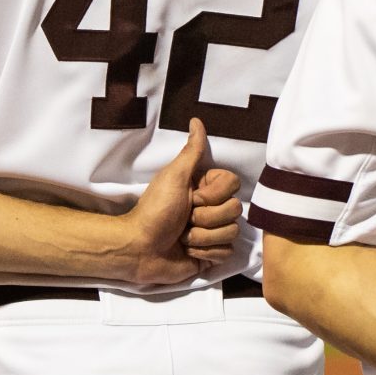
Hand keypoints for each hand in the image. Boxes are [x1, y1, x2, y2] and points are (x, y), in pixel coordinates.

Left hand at [113, 119, 242, 288]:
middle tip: (185, 219)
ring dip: (202, 237)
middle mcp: (212, 207)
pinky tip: (188, 251)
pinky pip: (226, 252)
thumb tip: (196, 120)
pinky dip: (205, 253)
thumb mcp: (174, 176)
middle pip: (235, 209)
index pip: (233, 184)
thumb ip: (191, 151)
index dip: (214, 194)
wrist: (140, 249)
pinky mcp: (212, 254)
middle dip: (206, 218)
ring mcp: (214, 232)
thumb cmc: (155, 210)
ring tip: (183, 237)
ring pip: (232, 232)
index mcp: (205, 187)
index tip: (192, 197)